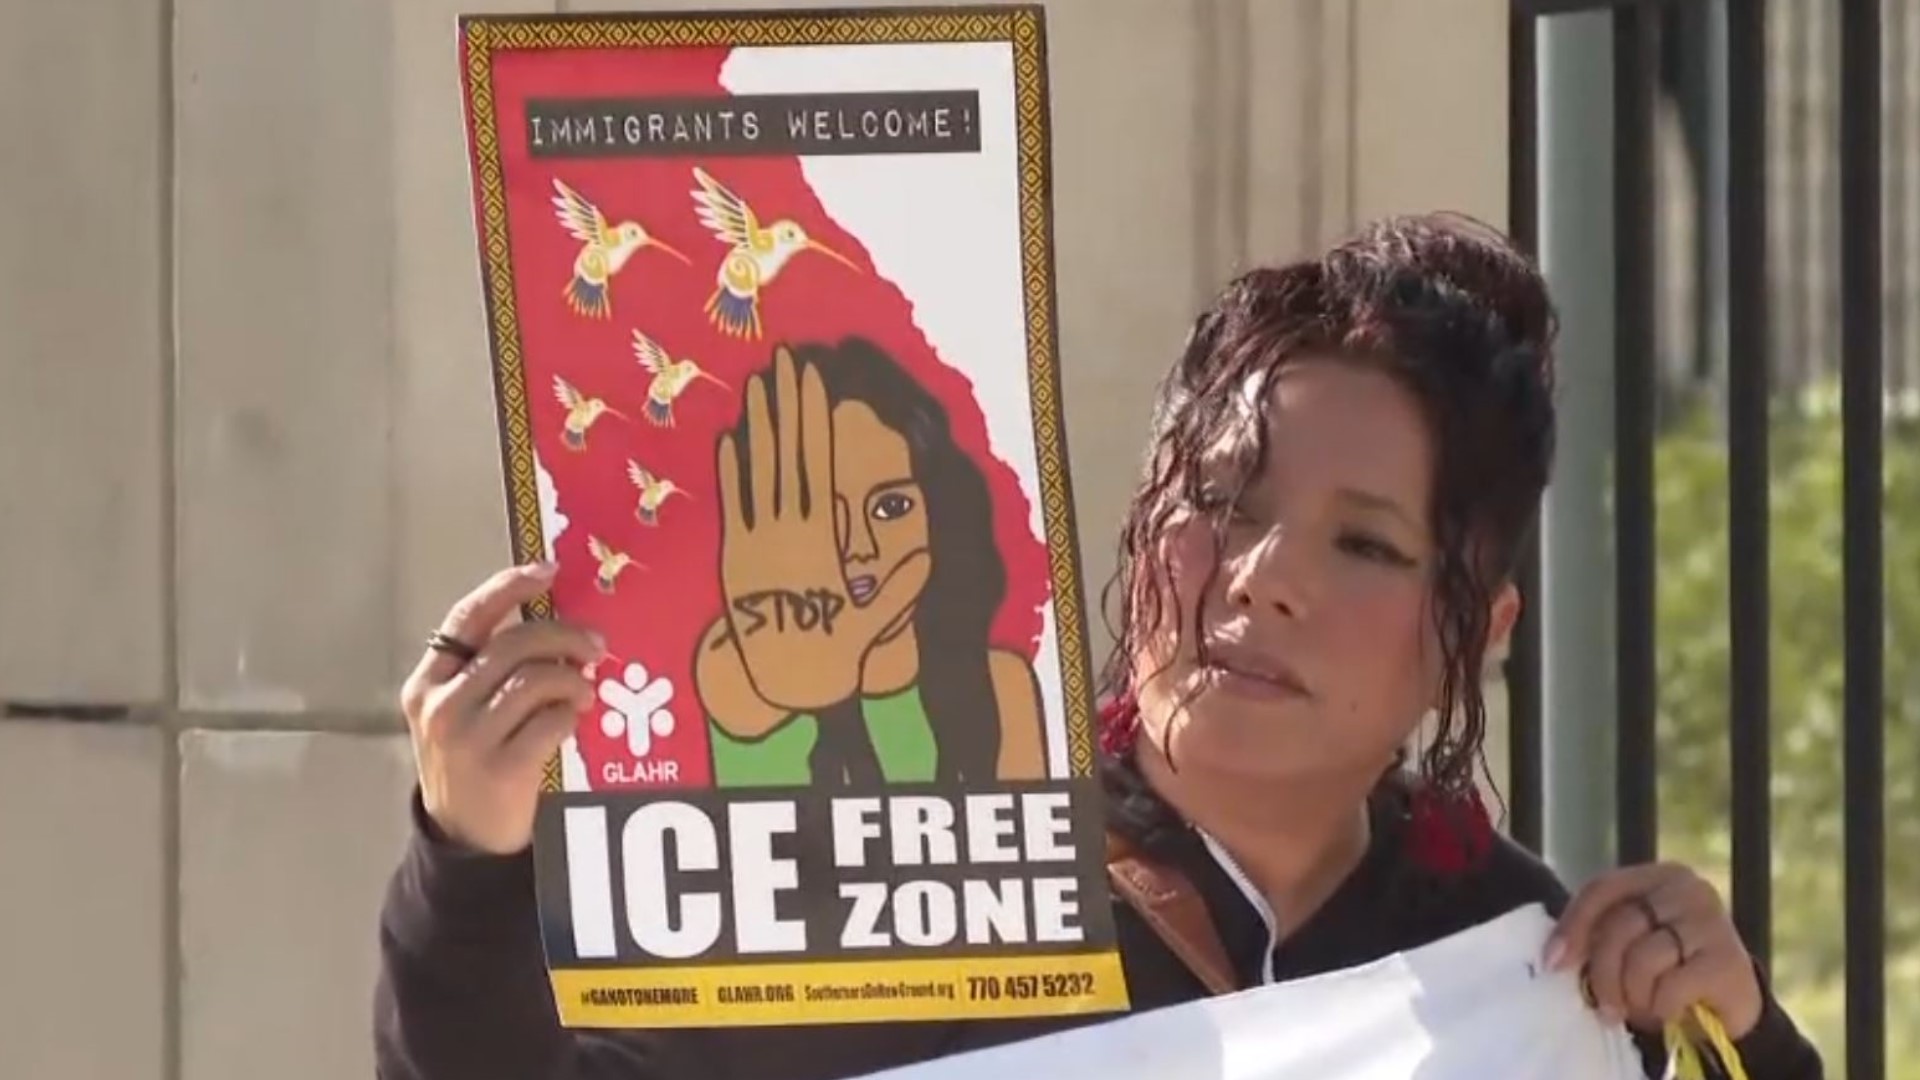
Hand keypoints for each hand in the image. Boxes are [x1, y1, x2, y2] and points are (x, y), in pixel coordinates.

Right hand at [400, 562, 604, 854]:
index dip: (508, 587)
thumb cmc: (472, 761)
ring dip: (572, 679)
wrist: (463, 839)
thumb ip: (490, 671)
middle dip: (563, 635)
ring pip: (535, 679)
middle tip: (596, 645)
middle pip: (512, 644)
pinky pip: (550, 722)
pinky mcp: (500, 768)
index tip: (548, 570)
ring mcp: (468, 738)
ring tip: (585, 689)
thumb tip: (555, 625)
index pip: (466, 617)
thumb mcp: (461, 712)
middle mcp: (441, 705)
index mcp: (427, 682)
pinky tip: (574, 720)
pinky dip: (570, 715)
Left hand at [715, 347, 928, 711]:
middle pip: (786, 458)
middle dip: (788, 407)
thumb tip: (930, 556)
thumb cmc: (835, 651)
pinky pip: (734, 506)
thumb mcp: (874, 620)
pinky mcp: (735, 556)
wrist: (783, 683)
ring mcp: (756, 542)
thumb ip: (901, 588)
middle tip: (786, 361)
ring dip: (758, 427)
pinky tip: (730, 438)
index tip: (814, 381)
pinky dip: (731, 471)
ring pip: (756, 474)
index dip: (815, 421)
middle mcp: (785, 533)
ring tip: (758, 383)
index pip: (817, 467)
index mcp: (819, 541)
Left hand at [1544, 862, 1764, 1038]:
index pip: (1602, 889)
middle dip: (1602, 974)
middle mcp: (1687, 890)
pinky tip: (1665, 1013)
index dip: (1573, 926)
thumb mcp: (1629, 944)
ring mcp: (1711, 922)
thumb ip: (1599, 936)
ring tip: (1640, 1009)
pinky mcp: (1728, 962)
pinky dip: (1659, 1007)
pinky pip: (1670, 987)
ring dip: (1633, 995)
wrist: (1729, 1006)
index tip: (1553, 963)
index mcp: (1657, 876)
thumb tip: (1554, 957)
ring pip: (1643, 958)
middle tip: (1606, 1007)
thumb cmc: (1668, 970)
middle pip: (1620, 925)